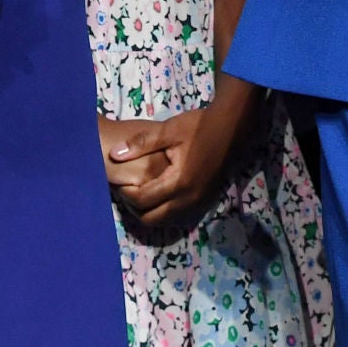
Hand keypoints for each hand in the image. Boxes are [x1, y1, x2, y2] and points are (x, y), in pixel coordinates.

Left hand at [100, 102, 256, 225]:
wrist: (234, 127)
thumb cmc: (200, 126)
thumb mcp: (169, 130)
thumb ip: (141, 144)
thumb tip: (113, 155)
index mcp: (178, 181)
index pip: (142, 200)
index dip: (124, 193)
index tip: (117, 181)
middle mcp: (189, 198)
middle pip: (151, 218)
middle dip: (135, 208)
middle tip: (127, 190)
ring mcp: (199, 202)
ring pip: (165, 220)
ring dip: (150, 211)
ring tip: (141, 192)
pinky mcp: (205, 201)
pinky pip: (178, 216)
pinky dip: (164, 210)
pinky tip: (159, 194)